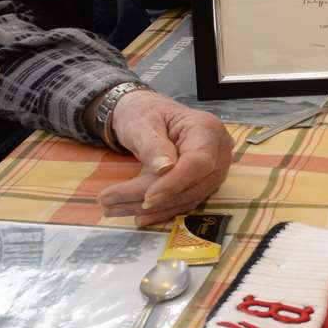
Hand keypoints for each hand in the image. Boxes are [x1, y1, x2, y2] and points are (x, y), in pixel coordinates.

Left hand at [98, 91, 232, 223]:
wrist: (149, 115)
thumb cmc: (145, 113)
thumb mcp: (141, 122)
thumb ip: (152, 144)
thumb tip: (164, 169)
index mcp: (207, 129)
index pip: (198, 162)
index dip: (174, 183)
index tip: (147, 198)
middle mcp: (218, 151)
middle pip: (191, 184)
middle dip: (152, 198)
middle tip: (110, 202)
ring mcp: (215, 169)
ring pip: (187, 197)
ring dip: (152, 209)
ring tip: (113, 208)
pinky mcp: (205, 183)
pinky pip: (185, 201)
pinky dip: (161, 211)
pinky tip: (138, 215)